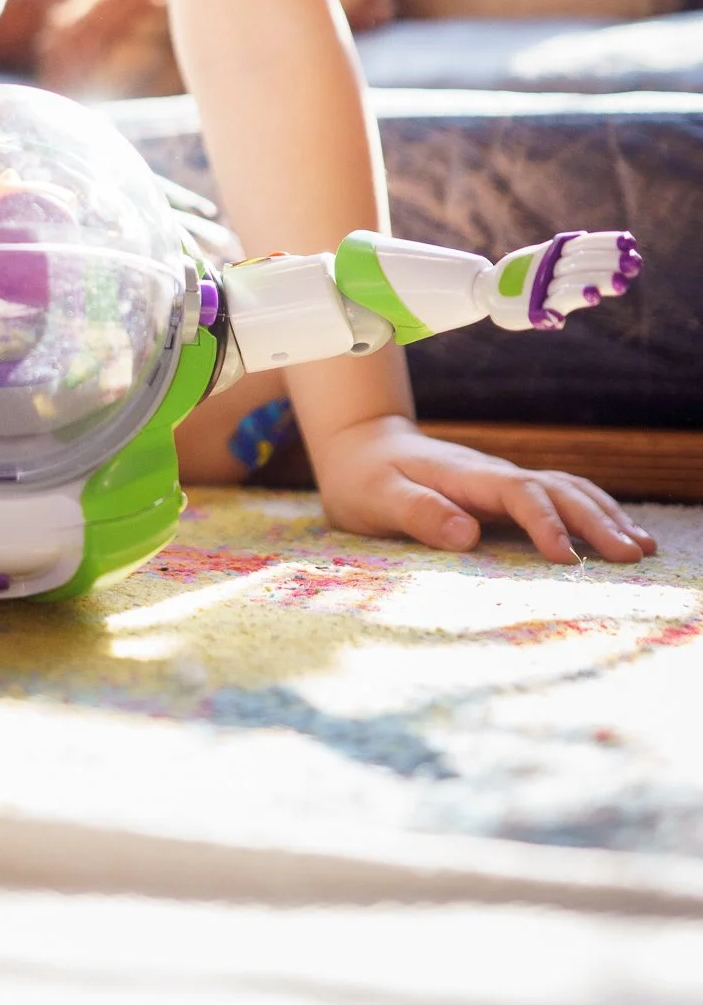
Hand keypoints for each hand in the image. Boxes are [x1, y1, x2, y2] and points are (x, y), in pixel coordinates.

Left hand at [314, 413, 656, 564]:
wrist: (362, 446)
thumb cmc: (365, 478)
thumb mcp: (377, 498)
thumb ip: (419, 513)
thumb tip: (468, 535)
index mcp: (465, 476)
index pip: (518, 493)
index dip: (545, 522)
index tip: (566, 558)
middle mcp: (492, 474)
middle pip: (557, 488)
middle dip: (597, 521)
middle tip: (633, 557)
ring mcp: (502, 480)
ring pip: (566, 488)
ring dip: (604, 514)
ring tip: (642, 548)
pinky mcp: (504, 491)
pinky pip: (558, 494)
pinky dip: (591, 510)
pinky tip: (614, 530)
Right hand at [479, 230, 641, 331]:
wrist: (485, 293)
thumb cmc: (520, 280)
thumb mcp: (542, 264)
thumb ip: (560, 257)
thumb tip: (589, 251)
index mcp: (551, 254)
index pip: (582, 244)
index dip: (605, 242)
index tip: (629, 241)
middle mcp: (547, 266)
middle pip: (582, 260)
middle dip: (610, 261)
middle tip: (635, 262)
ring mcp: (541, 286)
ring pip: (574, 279)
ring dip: (599, 279)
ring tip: (623, 282)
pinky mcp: (535, 308)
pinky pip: (558, 301)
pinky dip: (575, 296)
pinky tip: (593, 296)